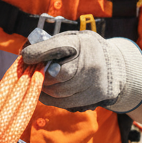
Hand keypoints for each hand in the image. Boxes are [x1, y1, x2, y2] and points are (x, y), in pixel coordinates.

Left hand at [20, 31, 141, 112]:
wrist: (116, 67)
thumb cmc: (86, 51)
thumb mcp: (72, 40)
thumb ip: (52, 45)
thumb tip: (26, 55)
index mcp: (82, 43)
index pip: (56, 47)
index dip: (38, 53)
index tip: (25, 57)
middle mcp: (90, 64)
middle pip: (56, 74)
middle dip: (42, 75)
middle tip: (34, 73)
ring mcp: (92, 83)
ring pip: (58, 91)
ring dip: (45, 88)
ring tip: (41, 82)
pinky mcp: (91, 98)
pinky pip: (63, 103)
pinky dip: (51, 99)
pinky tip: (47, 92)